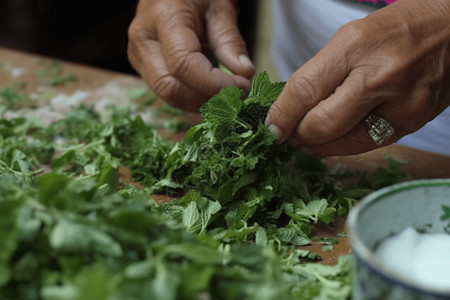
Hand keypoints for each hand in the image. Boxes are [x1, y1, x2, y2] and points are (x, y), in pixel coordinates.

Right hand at [127, 0, 254, 111]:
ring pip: (167, 96)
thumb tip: (244, 74)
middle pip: (170, 88)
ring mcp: (139, 56)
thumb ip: (230, 40)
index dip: (214, 84)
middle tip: (237, 96)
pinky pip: (168, 91)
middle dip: (207, 99)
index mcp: (162, 18)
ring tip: (228, 94)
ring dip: (201, 102)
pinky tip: (212, 92)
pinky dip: (193, 98)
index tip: (242, 86)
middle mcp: (143, 40)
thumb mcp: (219, 6)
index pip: (184, 65)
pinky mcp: (143, 66)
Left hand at [265, 0, 449, 155]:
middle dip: (296, 135)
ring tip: (305, 140)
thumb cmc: (396, 30)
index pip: (304, 90)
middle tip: (286, 135)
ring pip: (343, 143)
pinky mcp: (413, 123)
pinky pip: (367, 145)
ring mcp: (401, 105)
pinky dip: (342, 146)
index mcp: (357, 47)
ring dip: (316, 146)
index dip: (281, 115)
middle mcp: (380, 78)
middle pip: (321, 125)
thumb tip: (288, 110)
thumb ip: (319, 74)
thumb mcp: (349, 38)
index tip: (270, 127)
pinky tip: (331, 141)